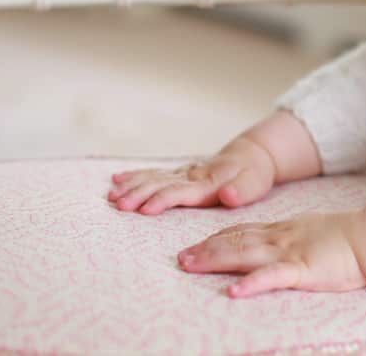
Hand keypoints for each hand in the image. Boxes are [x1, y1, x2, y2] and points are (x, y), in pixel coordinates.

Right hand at [108, 137, 275, 214]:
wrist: (253, 155)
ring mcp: (183, 172)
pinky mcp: (179, 172)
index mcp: (207, 182)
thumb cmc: (253, 175)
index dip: (163, 199)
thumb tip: (227, 195)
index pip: (181, 191)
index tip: (145, 210)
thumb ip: (241, 191)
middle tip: (117, 204)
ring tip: (111, 195)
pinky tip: (117, 179)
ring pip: (153, 177)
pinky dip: (135, 175)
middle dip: (138, 194)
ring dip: (131, 186)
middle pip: (160, 184)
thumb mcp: (254, 184)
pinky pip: (154, 173)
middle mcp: (191, 176)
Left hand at [177, 203, 365, 297]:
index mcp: (286, 230)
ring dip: (215, 259)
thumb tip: (282, 245)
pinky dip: (252, 284)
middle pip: (236, 241)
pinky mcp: (302, 270)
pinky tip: (234, 291)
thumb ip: (296, 238)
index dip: (218, 237)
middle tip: (180, 258)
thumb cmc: (350, 237)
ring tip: (191, 265)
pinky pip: (273, 277)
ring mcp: (290, 253)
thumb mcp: (316, 231)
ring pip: (244, 254)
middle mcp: (281, 238)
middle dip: (206, 249)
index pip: (244, 230)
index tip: (196, 244)